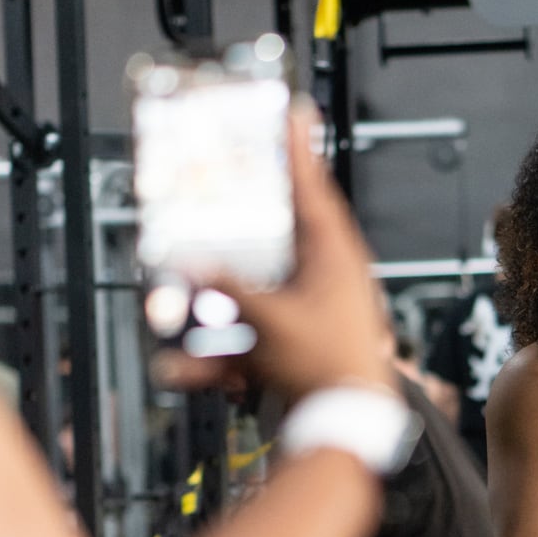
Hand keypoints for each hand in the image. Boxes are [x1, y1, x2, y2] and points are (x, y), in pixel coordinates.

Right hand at [151, 98, 390, 401]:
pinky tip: (189, 376)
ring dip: (224, 309)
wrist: (348, 424)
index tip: (295, 112)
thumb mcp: (273, 321)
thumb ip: (232, 289)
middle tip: (229, 195)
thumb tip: (198, 267)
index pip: (313, 192)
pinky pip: (254, 336)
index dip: (299, 151)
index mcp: (336, 260)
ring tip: (191, 319)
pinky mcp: (299, 342)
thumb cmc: (331, 369)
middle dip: (246, 228)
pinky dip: (223, 357)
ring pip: (259, 292)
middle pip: (279, 236)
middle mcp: (328, 279)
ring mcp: (314, 311)